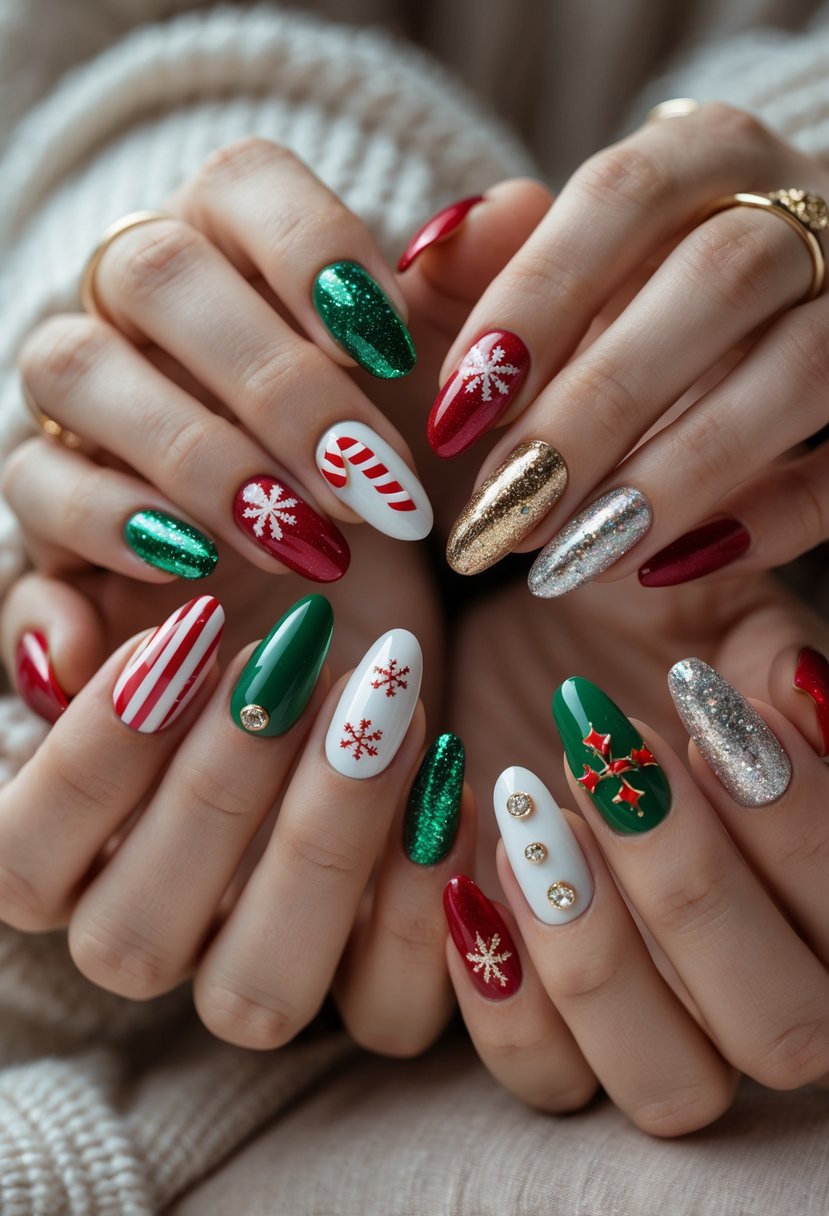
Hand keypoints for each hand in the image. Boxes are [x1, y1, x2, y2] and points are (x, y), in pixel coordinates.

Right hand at [0, 581, 474, 1053]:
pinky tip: (450, 770)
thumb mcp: (147, 569)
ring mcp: (264, 963)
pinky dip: (424, 898)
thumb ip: (67, 603)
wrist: (365, 623)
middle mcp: (155, 928)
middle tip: (293, 660)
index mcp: (72, 852)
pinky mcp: (374, 975)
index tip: (180, 635)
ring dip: (320, 848)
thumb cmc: (236, 590)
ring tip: (385, 709)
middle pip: (134, 943)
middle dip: (214, 795)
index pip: (23, 866)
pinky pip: (387, 1010)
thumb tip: (54, 659)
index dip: (91, 762)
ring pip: (257, 995)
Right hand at [4, 137, 550, 706]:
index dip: (312, 251)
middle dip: (273, 383)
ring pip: (74, 368)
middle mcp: (143, 314)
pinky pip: (31, 490)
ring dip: (196, 456)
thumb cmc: (394, 493)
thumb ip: (479, 310)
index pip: (243, 182)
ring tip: (304, 545)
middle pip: (154, 273)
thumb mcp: (451, 415)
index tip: (388, 350)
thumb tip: (508, 210)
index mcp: (240, 257)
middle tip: (372, 484)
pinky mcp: (53, 514)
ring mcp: (86, 407)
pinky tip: (191, 580)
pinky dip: (102, 534)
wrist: (348, 626)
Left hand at [428, 104, 828, 589]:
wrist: (765, 320)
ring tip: (570, 560)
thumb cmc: (637, 297)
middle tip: (500, 511)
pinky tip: (661, 569)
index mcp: (708, 153)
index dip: (531, 304)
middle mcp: (805, 208)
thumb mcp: (563, 270)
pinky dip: (767, 522)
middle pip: (716, 280)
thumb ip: (497, 257)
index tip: (450, 417)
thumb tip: (438, 245)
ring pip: (800, 369)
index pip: (621, 197)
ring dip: (676, 475)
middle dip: (594, 409)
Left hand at [443, 568, 828, 1133]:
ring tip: (527, 812)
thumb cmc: (628, 627)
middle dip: (695, 890)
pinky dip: (500, 989)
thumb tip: (805, 695)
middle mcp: (746, 978)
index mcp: (813, 889)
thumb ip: (770, 658)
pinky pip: (538, 1077)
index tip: (703, 704)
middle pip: (783, 1032)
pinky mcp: (536, 1021)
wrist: (514, 640)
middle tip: (605, 757)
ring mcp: (645, 1017)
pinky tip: (467, 864)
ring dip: (598, 955)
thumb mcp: (705, 614)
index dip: (796, 829)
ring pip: (669, 1087)